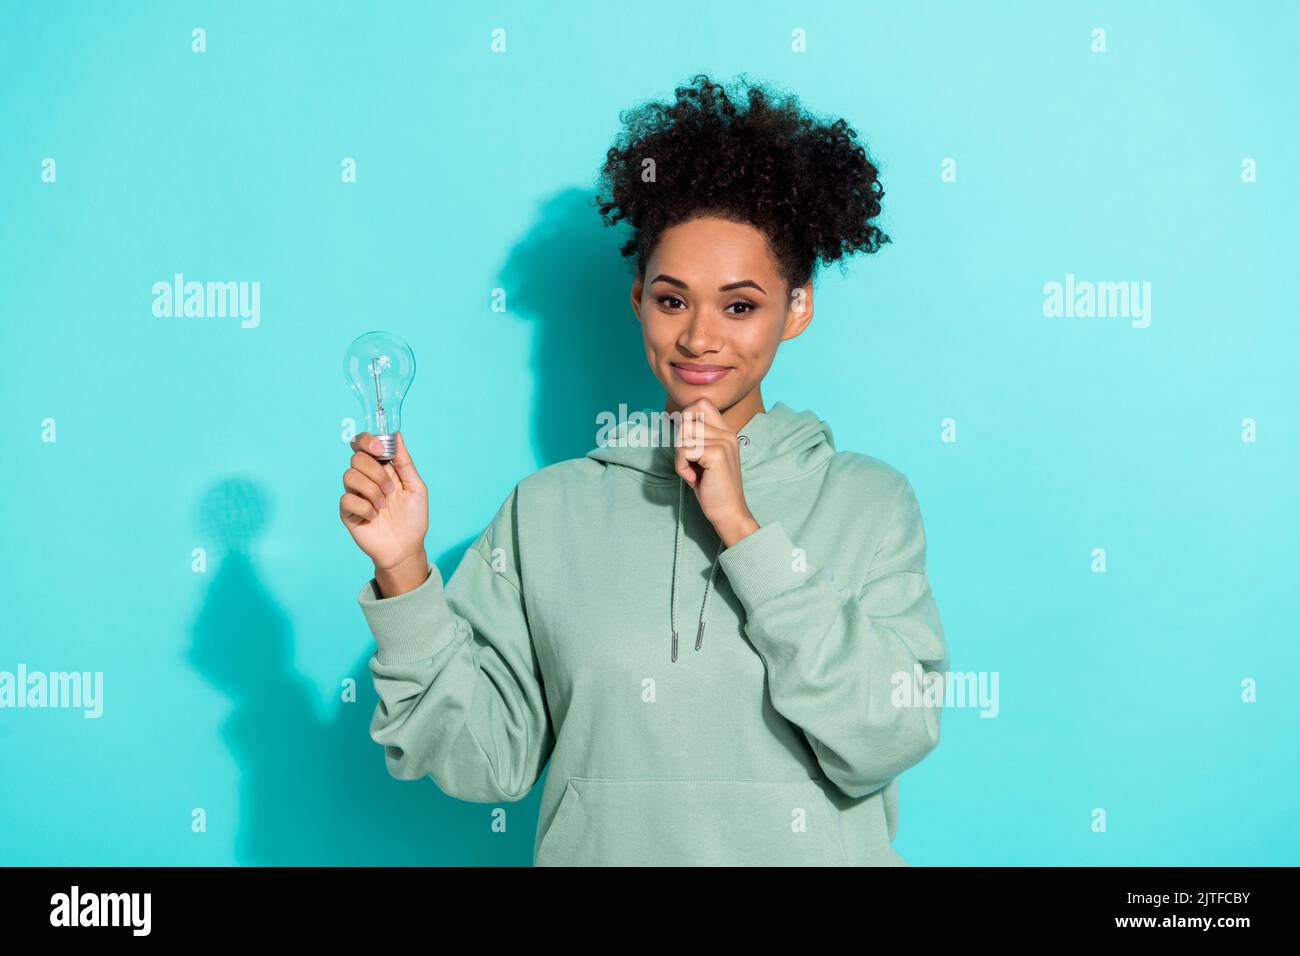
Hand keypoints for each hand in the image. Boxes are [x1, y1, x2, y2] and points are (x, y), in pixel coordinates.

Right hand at [340, 431, 429, 595]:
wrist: (406, 548)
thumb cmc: (413, 519)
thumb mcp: (416, 488)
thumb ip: (405, 462)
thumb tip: (397, 436)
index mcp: (382, 469)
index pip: (364, 445)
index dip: (367, 440)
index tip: (380, 448)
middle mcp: (366, 479)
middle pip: (356, 458)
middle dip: (376, 472)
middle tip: (390, 489)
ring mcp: (355, 494)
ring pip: (349, 476)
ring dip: (372, 490)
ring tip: (384, 505)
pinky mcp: (347, 511)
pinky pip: (347, 499)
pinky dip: (365, 507)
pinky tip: (374, 517)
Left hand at [673, 399, 759, 547]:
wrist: (729, 513)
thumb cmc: (713, 488)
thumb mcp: (703, 458)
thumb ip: (694, 438)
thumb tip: (671, 417)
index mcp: (725, 432)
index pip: (701, 403)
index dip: (685, 417)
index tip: (685, 441)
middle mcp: (726, 433)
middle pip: (687, 418)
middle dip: (679, 440)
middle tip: (689, 461)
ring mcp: (723, 442)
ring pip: (683, 435)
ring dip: (680, 457)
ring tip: (693, 472)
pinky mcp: (717, 454)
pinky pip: (684, 451)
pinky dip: (681, 467)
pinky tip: (694, 479)